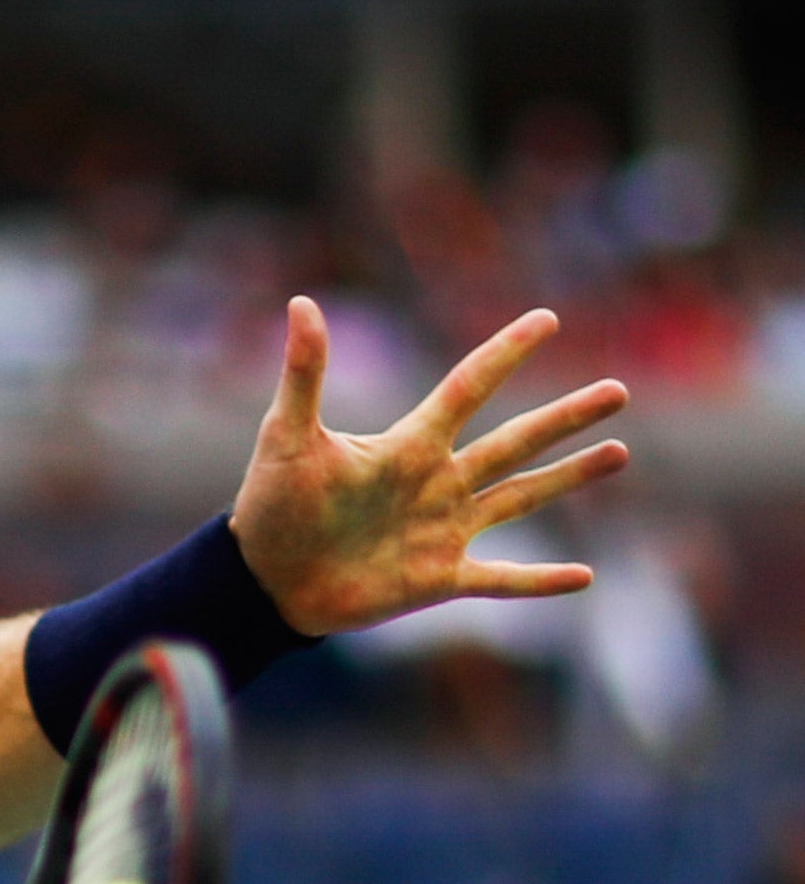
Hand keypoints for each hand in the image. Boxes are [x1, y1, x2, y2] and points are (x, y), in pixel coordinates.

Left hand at [229, 298, 628, 635]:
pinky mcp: (439, 578)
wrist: (263, 579)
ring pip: (522, 497)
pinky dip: (540, 579)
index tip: (547, 318)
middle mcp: (436, 481)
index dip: (504, 353)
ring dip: (570, 477)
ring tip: (620, 452)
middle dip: (564, 416)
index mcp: (407, 444)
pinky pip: (502, 578)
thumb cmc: (271, 505)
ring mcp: (443, 530)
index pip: (468, 388)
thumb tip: (302, 304)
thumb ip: (304, 374)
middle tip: (617, 389)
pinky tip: (585, 576)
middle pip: (514, 441)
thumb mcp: (287, 436)